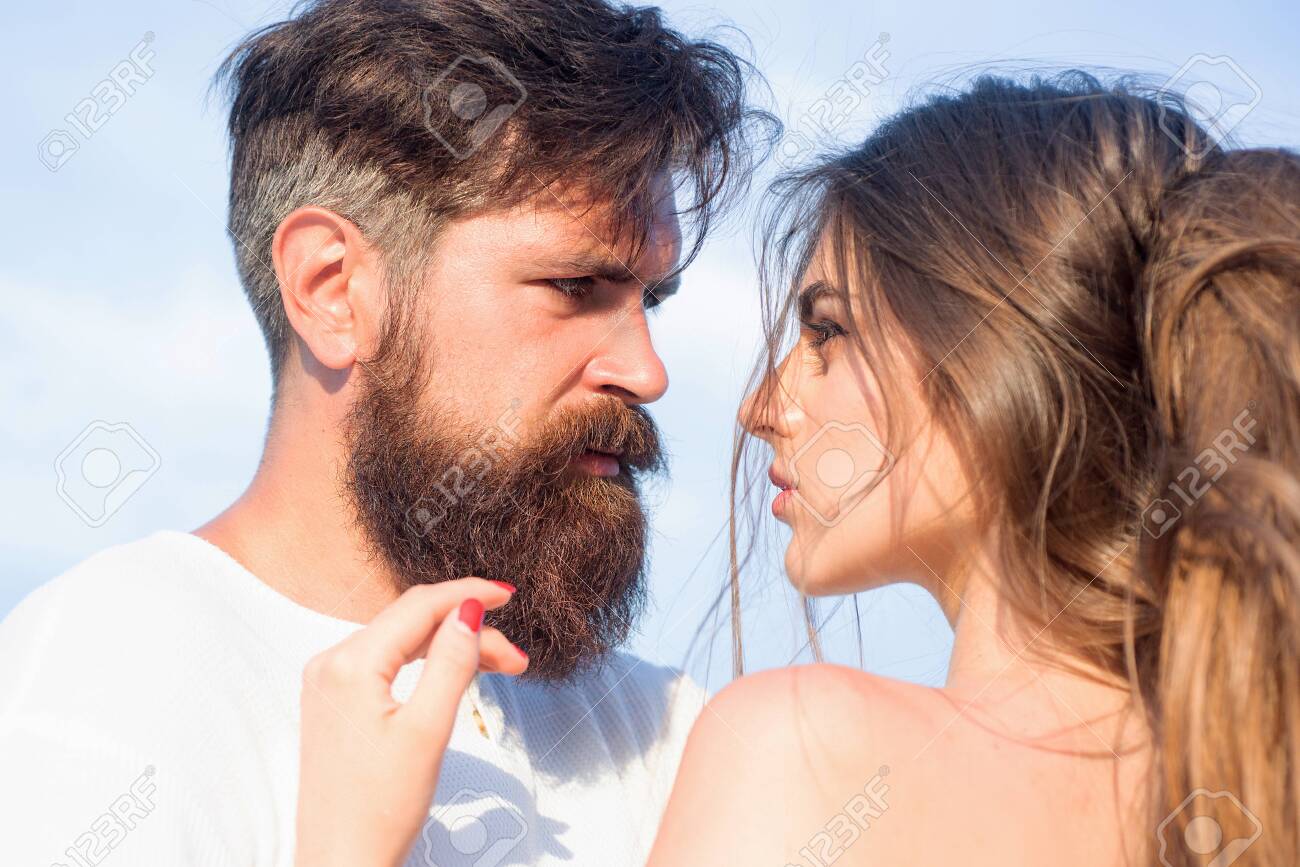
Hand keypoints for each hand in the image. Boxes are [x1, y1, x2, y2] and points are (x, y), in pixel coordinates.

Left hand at [294, 578, 527, 866]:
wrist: (341, 863)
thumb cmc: (380, 808)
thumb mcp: (428, 731)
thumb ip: (451, 663)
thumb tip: (469, 610)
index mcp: (349, 664)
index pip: (418, 605)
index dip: (468, 594)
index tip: (509, 594)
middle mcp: (331, 664)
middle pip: (412, 623)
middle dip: (468, 630)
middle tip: (516, 659)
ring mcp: (329, 683)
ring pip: (402, 642)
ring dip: (450, 647)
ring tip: (500, 668)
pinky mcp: (335, 703)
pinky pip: (387, 664)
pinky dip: (425, 664)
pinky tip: (454, 674)